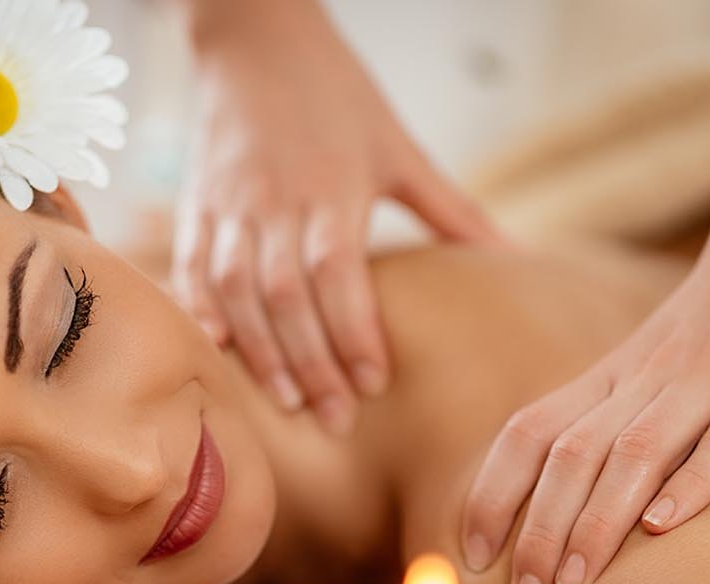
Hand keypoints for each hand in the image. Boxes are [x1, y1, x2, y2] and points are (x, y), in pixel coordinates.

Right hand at [173, 0, 495, 433]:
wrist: (254, 37)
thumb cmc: (337, 94)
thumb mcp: (399, 147)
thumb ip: (451, 209)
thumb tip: (515, 254)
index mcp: (331, 188)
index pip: (338, 275)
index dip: (353, 333)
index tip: (373, 383)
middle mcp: (276, 202)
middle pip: (287, 298)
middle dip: (312, 364)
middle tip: (335, 420)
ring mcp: (229, 205)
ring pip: (236, 292)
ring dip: (259, 351)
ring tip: (286, 401)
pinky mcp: (197, 205)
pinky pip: (193, 269)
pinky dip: (201, 313)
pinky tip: (217, 352)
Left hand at [461, 227, 709, 583]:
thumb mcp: (649, 366)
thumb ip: (613, 422)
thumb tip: (568, 503)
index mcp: (607, 378)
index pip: (527, 435)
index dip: (492, 494)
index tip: (471, 559)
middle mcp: (643, 379)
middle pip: (569, 456)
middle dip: (536, 533)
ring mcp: (707, 378)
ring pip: (633, 453)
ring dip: (595, 522)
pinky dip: (692, 482)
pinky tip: (663, 527)